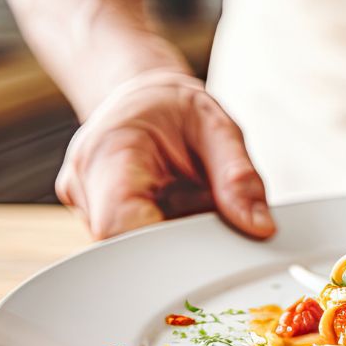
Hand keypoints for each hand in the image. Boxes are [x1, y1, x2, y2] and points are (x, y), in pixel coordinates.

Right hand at [56, 71, 275, 239]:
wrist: (144, 98)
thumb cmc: (174, 107)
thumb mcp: (218, 127)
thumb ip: (239, 177)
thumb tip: (258, 226)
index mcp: (109, 151)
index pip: (120, 224)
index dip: (162, 247)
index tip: (202, 241)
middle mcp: (86, 182)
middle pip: (127, 244)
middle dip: (176, 239)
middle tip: (204, 209)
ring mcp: (86, 203)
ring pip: (132, 247)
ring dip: (170, 233)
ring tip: (186, 197)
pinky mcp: (96, 217)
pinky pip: (132, 240)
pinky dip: (163, 231)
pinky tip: (172, 206)